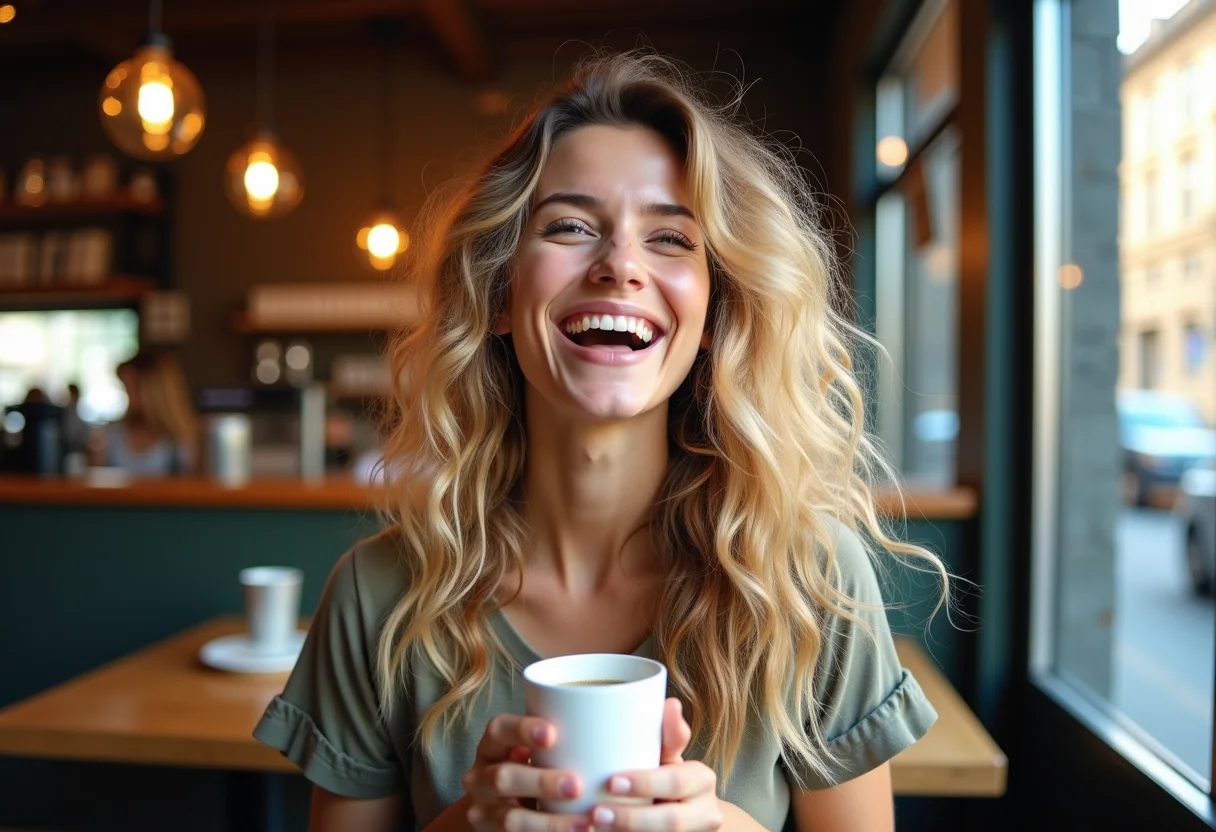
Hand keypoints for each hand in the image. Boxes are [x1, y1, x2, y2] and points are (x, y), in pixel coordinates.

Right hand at [462, 714, 590, 831]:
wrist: (503, 811)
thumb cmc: (531, 771)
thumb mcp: (534, 754)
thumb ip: (557, 745)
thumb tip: (611, 725)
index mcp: (491, 747)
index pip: (498, 730)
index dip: (522, 729)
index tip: (553, 734)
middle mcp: (479, 778)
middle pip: (503, 778)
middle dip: (541, 782)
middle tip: (577, 786)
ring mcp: (483, 812)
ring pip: (510, 819)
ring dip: (550, 823)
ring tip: (585, 824)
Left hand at [589, 699, 722, 831]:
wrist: (690, 819)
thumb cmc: (669, 779)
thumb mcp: (669, 758)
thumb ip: (669, 737)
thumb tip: (671, 703)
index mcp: (702, 780)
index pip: (676, 781)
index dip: (645, 783)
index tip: (612, 781)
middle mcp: (706, 813)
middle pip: (671, 821)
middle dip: (632, 818)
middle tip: (597, 813)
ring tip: (595, 827)